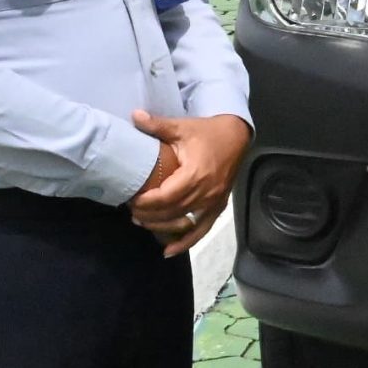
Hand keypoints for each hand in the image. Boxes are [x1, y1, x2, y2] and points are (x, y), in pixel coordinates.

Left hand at [130, 111, 251, 252]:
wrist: (237, 136)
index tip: (130, 200)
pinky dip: (185, 242)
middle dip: (149, 216)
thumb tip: (133, 116)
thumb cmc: (207, 132)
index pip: (165, 197)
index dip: (146, 203)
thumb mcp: (182, 127)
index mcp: (196, 174)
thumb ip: (157, 125)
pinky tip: (169, 251)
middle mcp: (206, 192)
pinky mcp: (218, 207)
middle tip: (131, 212)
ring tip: (143, 224)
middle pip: (172, 213)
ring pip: (184, 224)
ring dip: (162, 228)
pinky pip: (201, 230)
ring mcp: (214, 202)